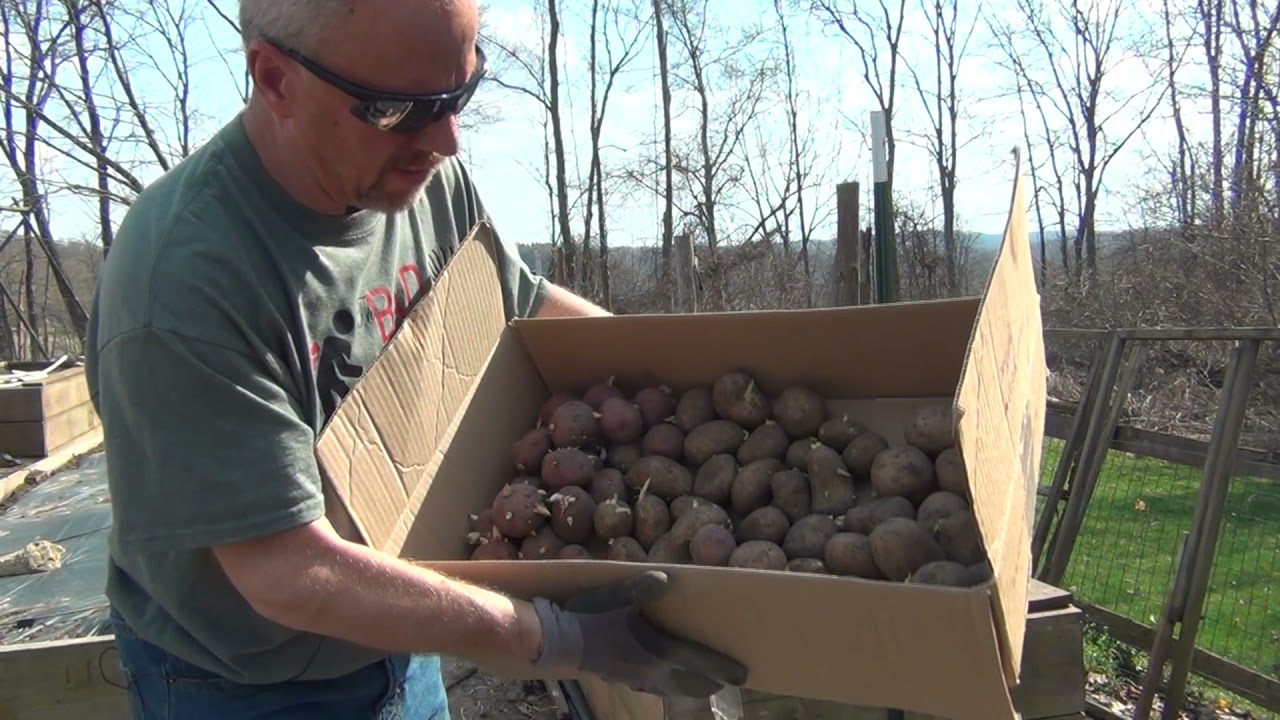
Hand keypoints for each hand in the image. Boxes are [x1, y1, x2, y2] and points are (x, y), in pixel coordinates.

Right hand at [531, 570, 747, 696]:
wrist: (557, 641)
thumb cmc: (588, 615)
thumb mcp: (616, 593)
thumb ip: (643, 587)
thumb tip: (668, 579)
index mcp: (657, 649)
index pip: (699, 662)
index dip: (723, 668)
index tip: (743, 674)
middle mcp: (651, 670)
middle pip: (690, 684)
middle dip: (710, 683)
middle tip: (726, 680)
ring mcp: (635, 678)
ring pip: (672, 689)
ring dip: (690, 686)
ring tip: (700, 683)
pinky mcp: (621, 679)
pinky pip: (654, 688)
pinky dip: (667, 686)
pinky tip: (662, 679)